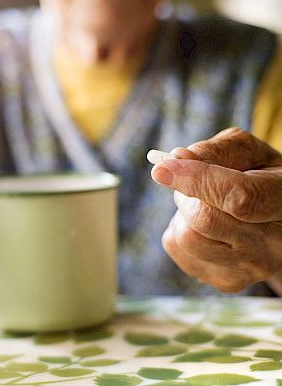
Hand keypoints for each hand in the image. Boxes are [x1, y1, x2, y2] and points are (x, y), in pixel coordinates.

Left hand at [151, 127, 281, 291]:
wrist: (275, 221)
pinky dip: (178, 229)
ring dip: (181, 213)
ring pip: (185, 237)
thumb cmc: (257, 178)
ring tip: (202, 205)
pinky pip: (176, 248)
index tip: (162, 169)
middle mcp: (274, 243)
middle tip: (192, 183)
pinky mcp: (226, 280)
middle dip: (185, 194)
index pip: (238, 198)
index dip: (196, 181)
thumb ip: (214, 152)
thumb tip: (177, 159)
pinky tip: (200, 225)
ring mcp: (250, 267)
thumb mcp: (247, 154)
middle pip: (203, 220)